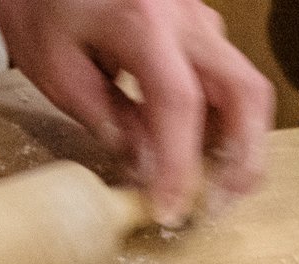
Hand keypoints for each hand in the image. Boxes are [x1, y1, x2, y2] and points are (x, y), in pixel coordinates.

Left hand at [0, 0, 273, 224]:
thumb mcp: (54, 63)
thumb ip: (103, 115)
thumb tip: (141, 162)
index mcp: (144, 22)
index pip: (179, 105)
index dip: (181, 165)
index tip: (170, 209)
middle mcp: (186, 18)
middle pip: (244, 92)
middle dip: (243, 157)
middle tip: (220, 204)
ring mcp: (199, 18)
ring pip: (244, 85)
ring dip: (240, 141)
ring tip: (215, 187)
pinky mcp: (197, 25)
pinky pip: (226, 76)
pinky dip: (225, 119)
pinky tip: (203, 152)